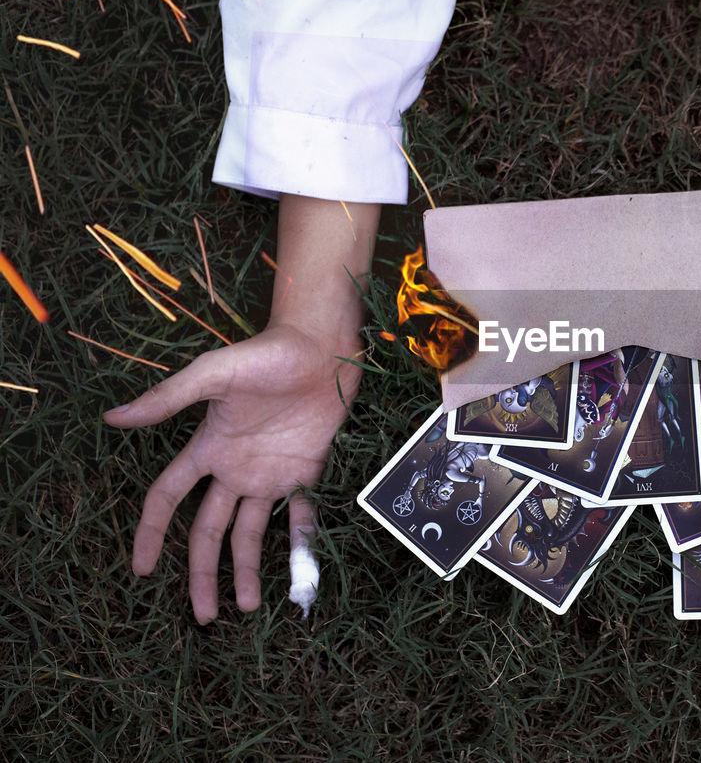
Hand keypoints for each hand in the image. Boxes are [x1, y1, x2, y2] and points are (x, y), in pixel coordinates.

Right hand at [105, 323, 362, 622]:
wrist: (322, 347)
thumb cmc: (266, 354)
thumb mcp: (213, 374)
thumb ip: (169, 399)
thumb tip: (113, 417)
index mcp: (208, 449)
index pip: (168, 498)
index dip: (152, 532)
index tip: (142, 570)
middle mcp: (236, 469)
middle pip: (208, 531)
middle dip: (202, 573)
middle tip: (202, 617)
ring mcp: (271, 473)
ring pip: (251, 533)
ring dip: (247, 570)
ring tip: (248, 607)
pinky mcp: (308, 471)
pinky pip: (302, 515)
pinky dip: (300, 543)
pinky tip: (299, 574)